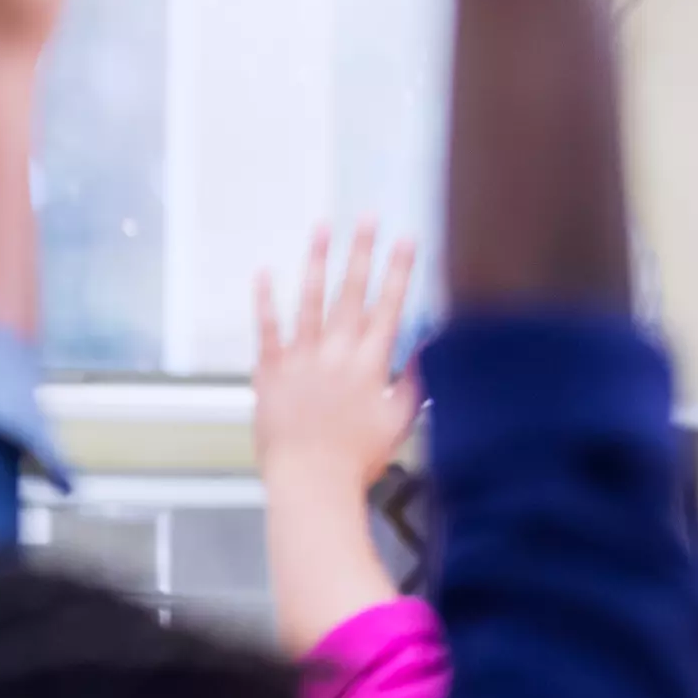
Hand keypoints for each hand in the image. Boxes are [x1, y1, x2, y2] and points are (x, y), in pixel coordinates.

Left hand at [253, 225, 417, 653]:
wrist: (311, 481)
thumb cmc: (359, 457)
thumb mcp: (401, 420)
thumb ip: (416, 379)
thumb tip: (432, 344)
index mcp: (371, 363)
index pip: (390, 306)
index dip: (400, 271)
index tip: (408, 238)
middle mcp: (336, 352)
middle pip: (352, 292)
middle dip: (363, 251)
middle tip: (368, 216)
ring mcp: (300, 357)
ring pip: (310, 299)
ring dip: (317, 260)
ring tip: (323, 227)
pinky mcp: (269, 370)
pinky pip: (266, 328)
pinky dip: (265, 300)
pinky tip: (265, 271)